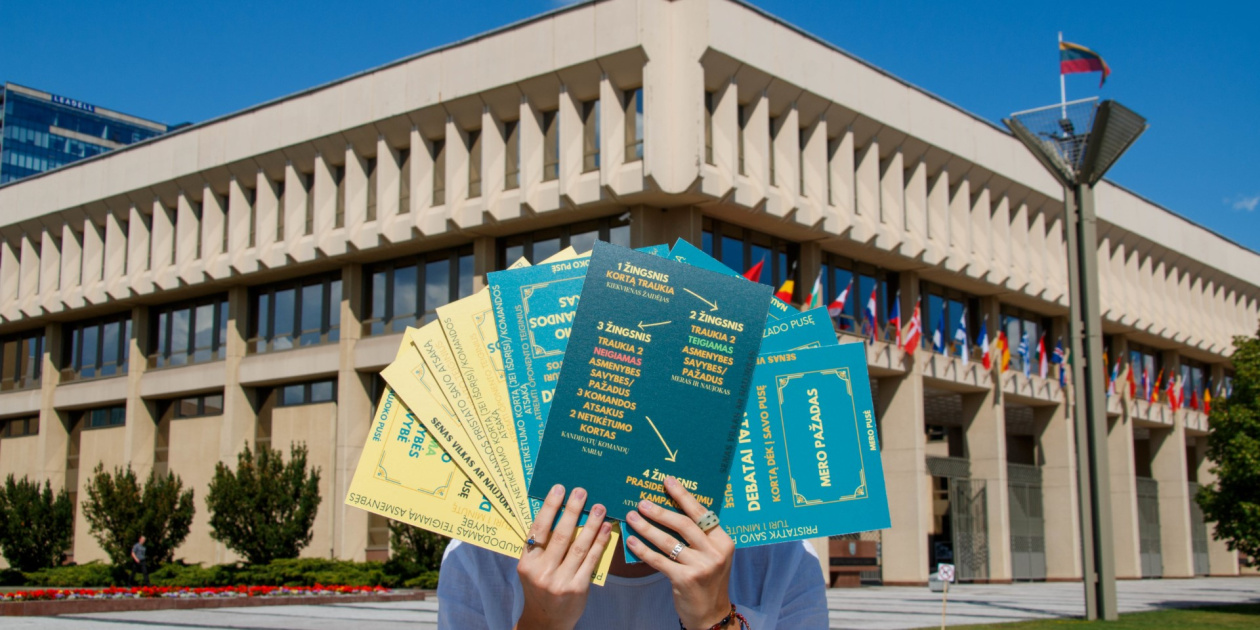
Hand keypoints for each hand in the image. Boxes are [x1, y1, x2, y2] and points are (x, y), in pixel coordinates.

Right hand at [515, 484, 612, 629]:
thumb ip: (540, 545)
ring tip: (599, 507)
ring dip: (591, 524)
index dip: (550, 507)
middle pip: (560, 535)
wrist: (546, 621)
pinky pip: (591, 560)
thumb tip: (557, 511)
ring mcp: (560, 581)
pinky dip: (600, 542)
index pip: (538, 529)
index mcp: (527, 563)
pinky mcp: (578, 588)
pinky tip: (606, 528)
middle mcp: (542, 572)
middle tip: (581, 491)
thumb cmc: (540, 587)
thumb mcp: (532, 568)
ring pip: (579, 546)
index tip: (559, 489)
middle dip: (572, 510)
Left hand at [625, 476, 735, 628]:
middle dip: (660, 511)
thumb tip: (670, 508)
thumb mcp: (712, 554)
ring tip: (632, 517)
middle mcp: (714, 552)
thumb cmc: (707, 578)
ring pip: (668, 541)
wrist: (710, 612)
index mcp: (723, 540)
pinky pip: (659, 560)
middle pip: (683, 524)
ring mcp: (701, 566)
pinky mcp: (685, 579)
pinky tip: (632, 541)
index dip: (682, 495)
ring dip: (647, 528)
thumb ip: (699, 535)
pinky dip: (643, 549)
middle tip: (641, 502)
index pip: (700, 513)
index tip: (667, 481)